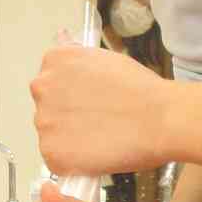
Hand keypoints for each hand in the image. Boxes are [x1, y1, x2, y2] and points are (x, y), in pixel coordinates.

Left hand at [32, 45, 176, 176]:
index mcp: (55, 60)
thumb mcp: (105, 58)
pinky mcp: (52, 152)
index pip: (51, 81)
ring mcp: (44, 121)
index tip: (91, 103)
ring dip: (71, 140)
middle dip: (68, 117)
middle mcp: (42, 87)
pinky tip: (98, 154)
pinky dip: (75, 163)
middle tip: (99, 122)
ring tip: (103, 139)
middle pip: (48, 107)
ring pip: (52, 135)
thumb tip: (63, 39)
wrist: (160, 119)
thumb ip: (78, 57)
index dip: (73, 95)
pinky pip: (58, 161)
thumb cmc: (142, 89)